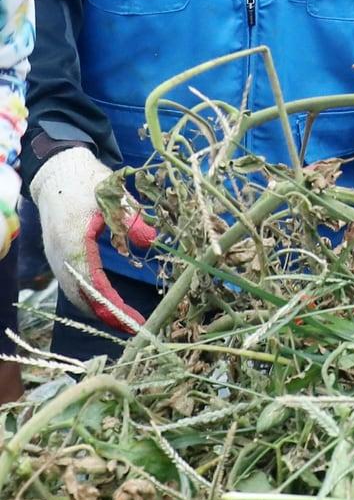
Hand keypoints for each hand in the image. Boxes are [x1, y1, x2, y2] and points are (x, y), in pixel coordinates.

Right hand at [30, 147, 155, 331]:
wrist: (57, 171)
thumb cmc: (87, 181)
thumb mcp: (112, 195)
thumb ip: (131, 218)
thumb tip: (151, 239)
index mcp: (73, 241)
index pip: (93, 283)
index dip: (114, 305)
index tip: (134, 321)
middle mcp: (60, 254)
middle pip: (80, 296)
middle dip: (106, 315)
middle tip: (133, 328)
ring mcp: (56, 256)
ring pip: (74, 292)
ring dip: (97, 309)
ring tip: (123, 321)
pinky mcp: (57, 255)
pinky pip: (71, 284)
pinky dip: (88, 297)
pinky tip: (105, 303)